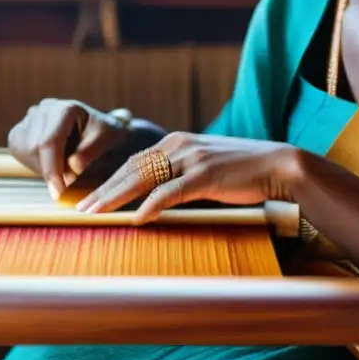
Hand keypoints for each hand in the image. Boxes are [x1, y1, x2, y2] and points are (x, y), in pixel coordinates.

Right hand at [7, 99, 128, 198]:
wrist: (97, 131)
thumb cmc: (104, 135)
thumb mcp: (108, 140)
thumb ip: (91, 151)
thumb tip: (73, 167)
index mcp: (66, 109)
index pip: (51, 142)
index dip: (52, 169)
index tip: (58, 193)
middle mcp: (45, 108)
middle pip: (35, 148)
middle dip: (50, 170)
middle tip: (69, 180)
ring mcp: (30, 117)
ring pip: (24, 151)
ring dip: (43, 167)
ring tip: (64, 165)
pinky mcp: (20, 130)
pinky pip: (19, 152)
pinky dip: (34, 163)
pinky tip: (51, 161)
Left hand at [75, 131, 301, 223]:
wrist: (277, 165)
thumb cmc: (241, 170)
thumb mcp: (203, 165)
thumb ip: (179, 172)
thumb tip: (153, 193)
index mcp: (175, 141)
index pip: (133, 163)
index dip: (109, 181)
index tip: (89, 199)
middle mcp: (179, 145)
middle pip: (132, 169)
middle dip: (103, 191)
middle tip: (81, 210)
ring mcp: (192, 158)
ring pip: (144, 178)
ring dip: (117, 197)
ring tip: (96, 214)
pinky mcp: (206, 174)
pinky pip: (172, 192)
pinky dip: (152, 205)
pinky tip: (137, 218)